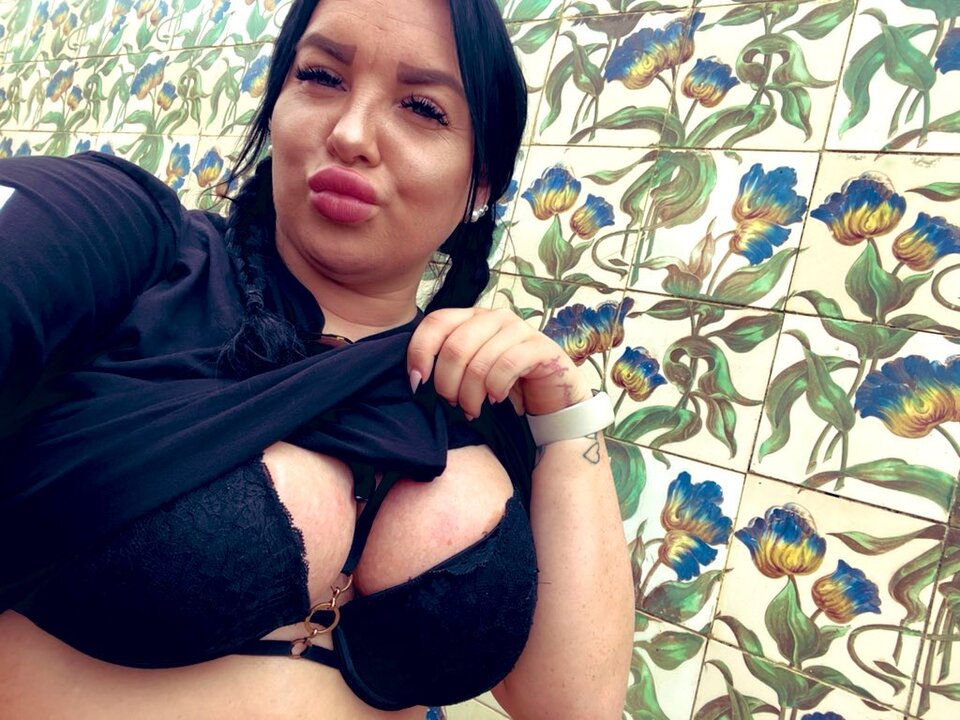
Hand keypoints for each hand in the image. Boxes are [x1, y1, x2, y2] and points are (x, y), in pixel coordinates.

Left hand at [406, 307, 590, 417]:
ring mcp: (520, 329)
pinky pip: (507, 366)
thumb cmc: (506, 383)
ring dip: (471, 394)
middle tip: (452, 403)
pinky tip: (495, 399)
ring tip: (472, 409)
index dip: (420, 352)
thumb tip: (416, 377)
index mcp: (473, 317)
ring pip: (480, 361)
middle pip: (455, 347)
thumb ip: (448, 362)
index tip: (416, 383)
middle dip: (447, 383)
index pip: (436, 322)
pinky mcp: (540, 347)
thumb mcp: (471, 369)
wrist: (551, 396)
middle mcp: (495, 317)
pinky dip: (496, 388)